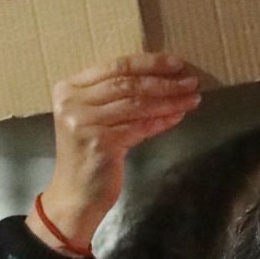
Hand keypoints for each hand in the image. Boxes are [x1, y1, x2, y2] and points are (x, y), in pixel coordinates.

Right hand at [29, 54, 204, 253]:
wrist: (75, 196)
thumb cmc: (89, 155)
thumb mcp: (97, 119)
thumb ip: (117, 98)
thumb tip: (165, 80)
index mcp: (68, 88)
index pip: (115, 66)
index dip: (149, 63)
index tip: (176, 64)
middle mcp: (71, 102)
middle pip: (127, 83)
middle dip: (163, 81)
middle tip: (191, 82)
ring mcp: (83, 122)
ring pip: (136, 104)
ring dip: (168, 100)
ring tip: (191, 98)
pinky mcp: (99, 142)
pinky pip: (139, 126)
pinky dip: (161, 121)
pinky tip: (178, 117)